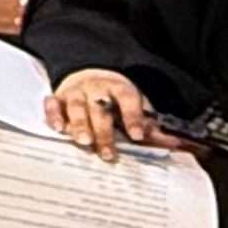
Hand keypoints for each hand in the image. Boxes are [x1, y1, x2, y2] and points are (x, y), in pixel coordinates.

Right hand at [45, 66, 170, 157]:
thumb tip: (174, 143)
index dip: (134, 117)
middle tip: (108, 154)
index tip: (139, 135)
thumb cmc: (115, 97)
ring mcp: (76, 92)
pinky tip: (58, 129)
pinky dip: (53, 115)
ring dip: (79, 124)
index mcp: (120, 88)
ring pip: (77, 107)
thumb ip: (151, 124)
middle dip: (104, 132)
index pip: (129, 100)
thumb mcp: (135, 104)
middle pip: (100, 109)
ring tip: (84, 141)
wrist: (88, 73)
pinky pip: (52, 104)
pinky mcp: (58, 96)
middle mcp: (97, 89)